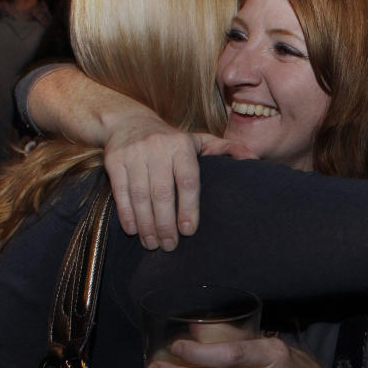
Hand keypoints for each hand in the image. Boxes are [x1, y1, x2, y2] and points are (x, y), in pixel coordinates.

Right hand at [102, 116, 255, 250]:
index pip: (188, 181)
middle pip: (163, 193)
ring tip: (153, 244)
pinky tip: (134, 230)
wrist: (128, 122)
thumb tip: (253, 160)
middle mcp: (158, 148)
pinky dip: (127, 214)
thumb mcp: (199, 140)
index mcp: (182, 146)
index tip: (188, 231)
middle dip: (166, 223)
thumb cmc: (172, 140)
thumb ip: (227, 149)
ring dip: (147, 224)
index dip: (189, 208)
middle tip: (170, 246)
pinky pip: (121, 192)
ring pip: (141, 195)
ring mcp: (134, 154)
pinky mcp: (114, 161)